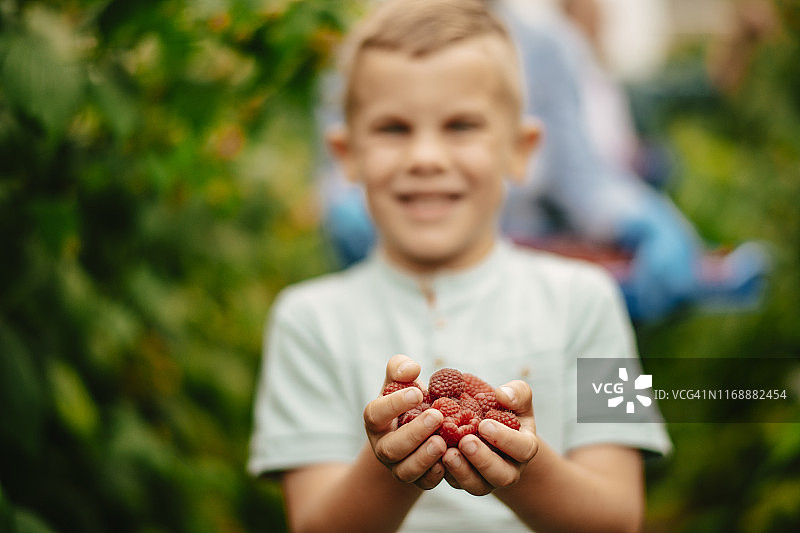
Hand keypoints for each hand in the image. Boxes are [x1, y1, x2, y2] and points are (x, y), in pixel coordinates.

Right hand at [363, 354, 446, 489]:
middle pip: (391, 447)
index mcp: (376, 421)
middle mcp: (383, 446)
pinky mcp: (418, 480)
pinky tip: (448, 461)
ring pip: (405, 470)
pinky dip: (434, 475)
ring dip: (424, 458)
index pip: (375, 414)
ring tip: (443, 442)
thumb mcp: (402, 381)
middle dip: (414, 433)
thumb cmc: (410, 398)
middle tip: (437, 416)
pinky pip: (423, 483)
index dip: (394, 405)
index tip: (418, 393)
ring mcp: (399, 466)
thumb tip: (411, 369)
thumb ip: (400, 368)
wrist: (418, 426)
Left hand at [442, 380, 538, 495]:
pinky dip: (444, 474)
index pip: (522, 448)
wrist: (484, 421)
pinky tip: (434, 459)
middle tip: (465, 442)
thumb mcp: (515, 396)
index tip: (484, 425)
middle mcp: (509, 468)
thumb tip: (503, 395)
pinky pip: (456, 484)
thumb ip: (516, 392)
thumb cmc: (502, 407)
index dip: (505, 439)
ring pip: (477, 486)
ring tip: (447, 453)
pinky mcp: (464, 481)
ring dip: (462, 472)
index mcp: (524, 446)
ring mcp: (486, 478)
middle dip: (483, 460)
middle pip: (502, 476)